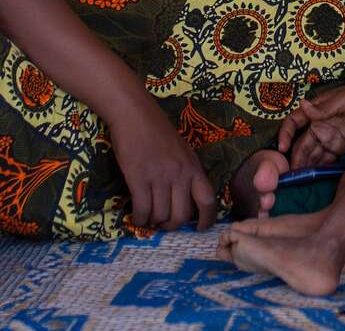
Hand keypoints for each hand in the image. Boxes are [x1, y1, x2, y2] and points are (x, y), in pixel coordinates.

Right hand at [107, 93, 217, 231]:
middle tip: (164, 223)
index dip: (206, 219)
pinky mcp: (139, 178)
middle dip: (172, 226)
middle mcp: (180, 174)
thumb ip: (187, 173)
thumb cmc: (158, 132)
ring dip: (154, 221)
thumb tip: (186, 199)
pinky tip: (137, 215)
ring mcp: (160, 176)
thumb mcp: (182, 151)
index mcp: (193, 167)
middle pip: (181, 215)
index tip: (200, 228)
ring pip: (161, 215)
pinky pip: (142, 210)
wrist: (136, 115)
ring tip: (149, 216)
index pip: (208, 199)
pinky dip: (139, 218)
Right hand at [276, 78, 344, 168]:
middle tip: (291, 174)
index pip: (295, 121)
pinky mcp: (341, 144)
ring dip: (307, 165)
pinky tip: (317, 176)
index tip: (282, 148)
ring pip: (314, 152)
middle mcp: (321, 123)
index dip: (286, 133)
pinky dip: (321, 166)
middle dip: (296, 157)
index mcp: (318, 109)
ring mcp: (331, 134)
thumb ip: (324, 108)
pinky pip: (327, 157)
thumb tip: (302, 105)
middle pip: (303, 142)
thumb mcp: (343, 100)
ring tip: (301, 179)